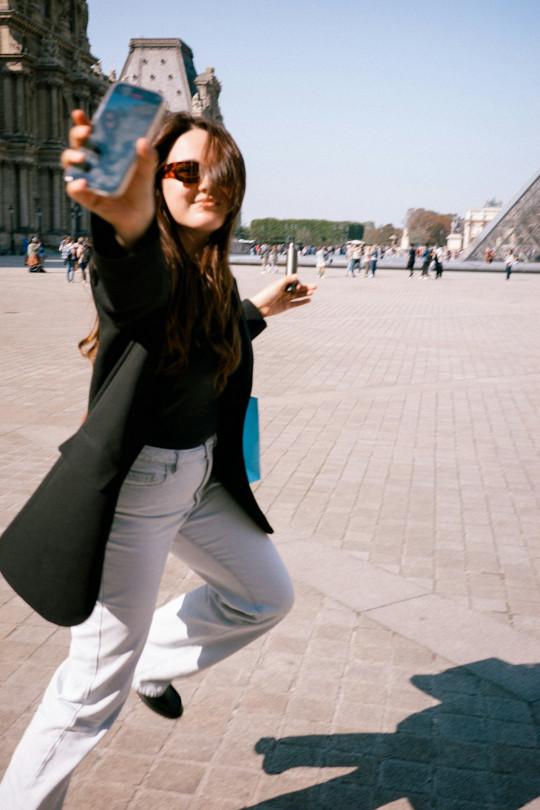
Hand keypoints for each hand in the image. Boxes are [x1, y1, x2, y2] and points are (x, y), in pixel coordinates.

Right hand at [61, 110, 157, 250]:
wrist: (140, 215)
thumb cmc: (139, 187)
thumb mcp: (145, 170)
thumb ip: (147, 156)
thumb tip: (143, 141)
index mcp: (103, 149)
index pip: (89, 131)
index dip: (82, 121)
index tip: (79, 113)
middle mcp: (91, 161)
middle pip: (76, 142)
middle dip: (77, 134)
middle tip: (87, 132)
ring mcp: (86, 177)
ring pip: (69, 163)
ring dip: (73, 157)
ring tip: (83, 158)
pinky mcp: (86, 196)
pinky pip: (74, 189)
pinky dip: (76, 185)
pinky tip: (83, 182)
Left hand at [249, 275, 315, 317]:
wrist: (260, 307)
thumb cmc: (266, 294)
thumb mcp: (277, 286)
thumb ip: (287, 280)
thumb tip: (296, 275)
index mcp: (282, 284)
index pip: (294, 282)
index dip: (299, 284)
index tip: (299, 286)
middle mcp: (285, 291)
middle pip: (298, 289)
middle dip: (306, 287)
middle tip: (314, 286)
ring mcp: (286, 299)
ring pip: (298, 295)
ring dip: (305, 294)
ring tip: (312, 292)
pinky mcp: (286, 306)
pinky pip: (296, 303)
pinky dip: (302, 302)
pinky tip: (309, 300)